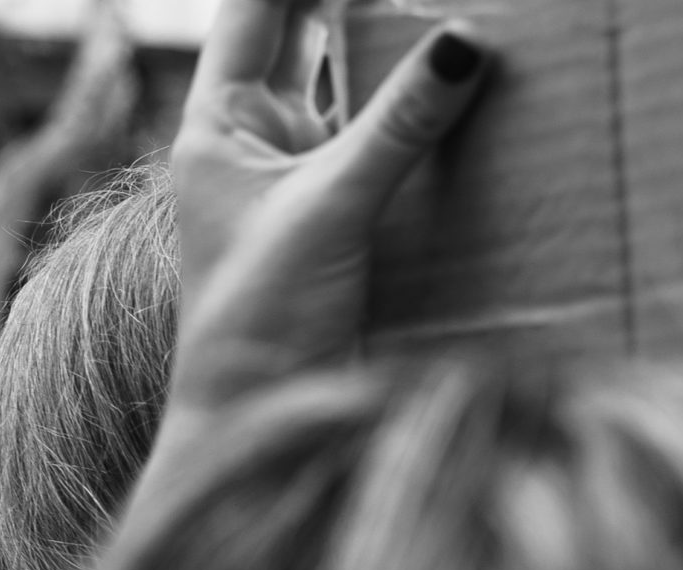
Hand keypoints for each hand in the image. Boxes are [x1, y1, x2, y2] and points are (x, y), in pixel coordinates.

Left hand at [166, 0, 490, 416]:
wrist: (254, 415)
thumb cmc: (258, 318)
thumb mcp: (330, 208)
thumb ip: (397, 125)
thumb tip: (465, 41)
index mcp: (217, 123)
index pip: (258, 10)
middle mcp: (251, 137)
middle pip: (306, 31)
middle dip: (360, 1)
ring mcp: (296, 170)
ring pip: (349, 79)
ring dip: (393, 45)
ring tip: (451, 12)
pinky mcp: (338, 207)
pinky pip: (381, 132)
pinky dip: (416, 104)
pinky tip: (464, 77)